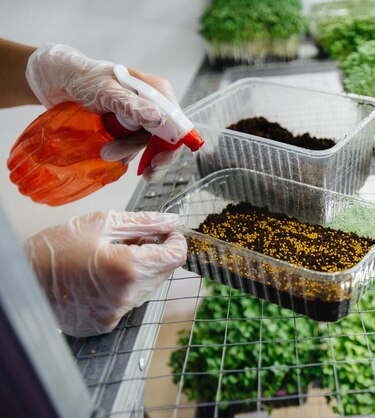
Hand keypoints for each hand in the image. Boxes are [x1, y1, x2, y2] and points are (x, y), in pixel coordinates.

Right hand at [23, 211, 186, 336]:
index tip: (166, 232)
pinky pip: (130, 302)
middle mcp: (126, 296)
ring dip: (141, 270)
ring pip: (148, 288)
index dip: (175, 241)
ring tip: (113, 256)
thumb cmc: (56, 247)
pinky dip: (125, 287)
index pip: (175, 257)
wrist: (22, 279)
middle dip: (156, 254)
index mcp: (128, 268)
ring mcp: (116, 314)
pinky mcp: (105, 324)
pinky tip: (104, 275)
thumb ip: (143, 222)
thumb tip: (172, 221)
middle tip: (132, 240)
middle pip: (164, 272)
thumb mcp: (102, 223)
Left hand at [26, 43, 179, 178]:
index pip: (177, 121)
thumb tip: (160, 120)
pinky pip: (135, 144)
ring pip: (148, 143)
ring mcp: (141, 115)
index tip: (158, 161)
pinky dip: (126, 152)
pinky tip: (114, 154)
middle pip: (167, 136)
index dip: (172, 144)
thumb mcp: (106, 91)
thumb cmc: (82, 78)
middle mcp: (153, 103)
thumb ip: (132, 106)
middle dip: (153, 155)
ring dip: (130, 152)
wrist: (58, 81)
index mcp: (156, 90)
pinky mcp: (129, 125)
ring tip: (107, 153)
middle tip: (146, 173)